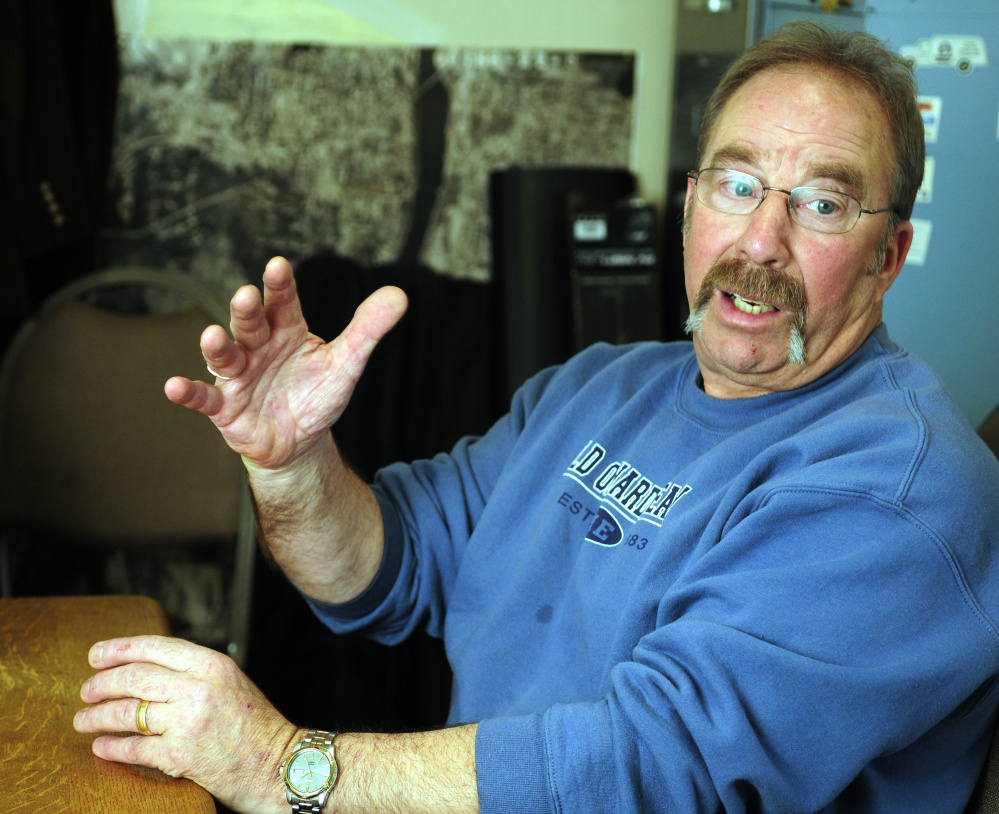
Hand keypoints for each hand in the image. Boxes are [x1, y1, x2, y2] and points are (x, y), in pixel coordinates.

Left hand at [74, 636, 301, 813]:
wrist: (278, 765)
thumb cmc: (256, 726)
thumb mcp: (231, 682)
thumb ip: (195, 672)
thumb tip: (148, 668)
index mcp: (213, 664)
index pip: (156, 647)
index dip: (120, 648)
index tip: (96, 654)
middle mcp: (199, 688)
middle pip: (134, 678)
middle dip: (101, 684)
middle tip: (86, 691)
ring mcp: (188, 721)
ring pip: (127, 712)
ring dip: (97, 716)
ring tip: (84, 720)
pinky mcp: (180, 755)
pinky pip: (133, 748)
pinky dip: (111, 747)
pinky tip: (101, 746)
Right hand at [165, 256, 407, 469]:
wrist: (299, 440)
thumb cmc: (317, 394)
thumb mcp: (347, 363)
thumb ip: (368, 330)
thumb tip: (400, 296)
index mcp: (287, 330)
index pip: (284, 303)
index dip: (280, 286)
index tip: (278, 266)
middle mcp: (258, 346)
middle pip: (250, 323)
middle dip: (247, 311)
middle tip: (246, 295)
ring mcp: (239, 375)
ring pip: (225, 356)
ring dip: (216, 346)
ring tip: (213, 335)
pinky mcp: (225, 407)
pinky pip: (204, 398)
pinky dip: (189, 393)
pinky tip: (173, 387)